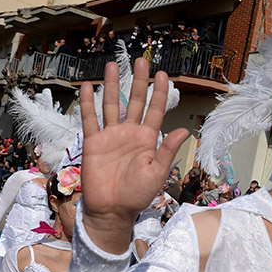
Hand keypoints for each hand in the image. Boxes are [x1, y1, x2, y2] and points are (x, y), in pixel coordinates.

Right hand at [79, 62, 189, 252]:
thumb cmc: (137, 195)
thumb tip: (183, 130)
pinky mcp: (94, 142)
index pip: (156, 111)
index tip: (163, 75)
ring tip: (113, 66)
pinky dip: (88, 103)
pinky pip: (90, 119)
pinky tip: (87, 87)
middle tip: (140, 61)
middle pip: (135, 101)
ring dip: (112, 86)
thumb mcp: (157, 173)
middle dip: (138, 82)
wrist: (112, 210)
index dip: (160, 93)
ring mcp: (111, 136)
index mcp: (148, 140)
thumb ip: (168, 151)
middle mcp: (130, 134)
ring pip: (112, 105)